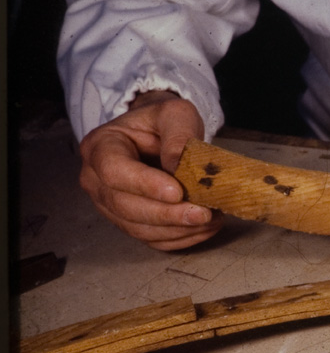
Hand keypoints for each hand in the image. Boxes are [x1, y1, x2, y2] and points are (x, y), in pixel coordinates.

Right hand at [78, 91, 222, 249]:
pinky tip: (204, 229)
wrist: (159, 135)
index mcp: (100, 146)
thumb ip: (178, 134)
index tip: (177, 192)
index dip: (145, 185)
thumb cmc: (164, 123)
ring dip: (177, 230)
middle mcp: (96, 180)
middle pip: (125, 206)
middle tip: (203, 213)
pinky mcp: (129, 222)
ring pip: (138, 228)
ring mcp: (109, 205)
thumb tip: (178, 166)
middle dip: (167, 214)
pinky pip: (151, 239)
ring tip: (211, 219)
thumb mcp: (175, 113)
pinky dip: (180, 239)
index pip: (115, 171)